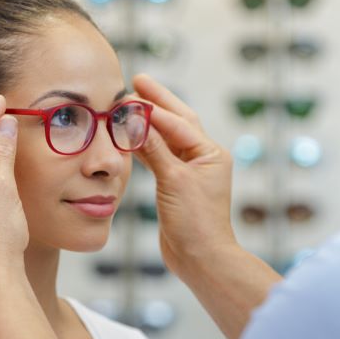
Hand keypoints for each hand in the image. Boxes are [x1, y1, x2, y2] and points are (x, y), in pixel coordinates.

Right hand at [132, 74, 236, 275]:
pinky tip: (129, 135)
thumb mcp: (174, 180)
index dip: (153, 107)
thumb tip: (135, 120)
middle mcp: (203, 158)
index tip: (130, 92)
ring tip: (129, 102)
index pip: (177, 122)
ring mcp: (190, 171)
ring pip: (166, 138)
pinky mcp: (176, 185)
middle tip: (137, 80)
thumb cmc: (195, 222)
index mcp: (210, 153)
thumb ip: (154, 149)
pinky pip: (159, 156)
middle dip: (158, 101)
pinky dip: (144, 145)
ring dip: (149, 121)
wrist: (200, 258)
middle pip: (177, 121)